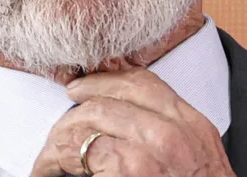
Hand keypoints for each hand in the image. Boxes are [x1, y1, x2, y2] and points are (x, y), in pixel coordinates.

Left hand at [30, 68, 234, 176]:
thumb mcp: (198, 162)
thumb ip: (172, 138)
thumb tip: (130, 127)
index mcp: (193, 125)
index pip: (144, 82)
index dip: (106, 79)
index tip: (84, 85)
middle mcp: (174, 130)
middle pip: (111, 96)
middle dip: (77, 107)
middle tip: (60, 126)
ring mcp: (152, 148)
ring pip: (89, 118)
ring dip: (61, 137)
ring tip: (49, 157)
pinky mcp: (130, 169)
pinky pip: (78, 150)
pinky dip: (53, 159)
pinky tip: (48, 170)